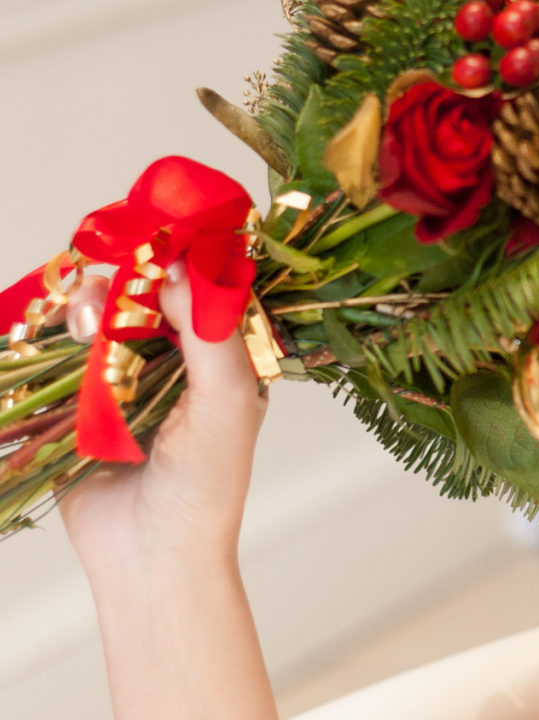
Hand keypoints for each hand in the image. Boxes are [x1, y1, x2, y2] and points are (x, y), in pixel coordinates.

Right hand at [59, 260, 268, 578]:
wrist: (152, 559)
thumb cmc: (208, 482)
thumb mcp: (227, 399)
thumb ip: (209, 334)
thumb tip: (178, 270)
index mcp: (224, 358)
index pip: (204, 290)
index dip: (181, 259)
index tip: (158, 234)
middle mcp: (178, 363)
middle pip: (147, 298)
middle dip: (127, 279)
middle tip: (111, 277)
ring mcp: (127, 382)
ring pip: (103, 321)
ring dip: (91, 306)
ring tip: (86, 310)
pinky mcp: (82, 406)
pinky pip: (64, 359)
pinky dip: (57, 338)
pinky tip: (61, 328)